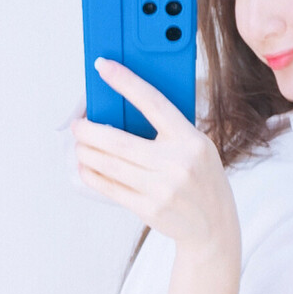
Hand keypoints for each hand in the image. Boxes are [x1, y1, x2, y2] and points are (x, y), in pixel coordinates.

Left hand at [73, 59, 238, 257]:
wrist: (214, 226)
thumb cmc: (202, 180)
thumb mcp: (198, 147)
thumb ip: (169, 129)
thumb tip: (124, 110)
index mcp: (191, 139)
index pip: (153, 102)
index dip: (125, 82)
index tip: (103, 67)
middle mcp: (177, 163)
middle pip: (118, 140)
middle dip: (89, 130)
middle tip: (77, 125)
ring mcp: (162, 188)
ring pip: (109, 165)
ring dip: (86, 152)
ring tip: (79, 146)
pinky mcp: (149, 209)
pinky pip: (110, 188)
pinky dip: (92, 175)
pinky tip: (86, 167)